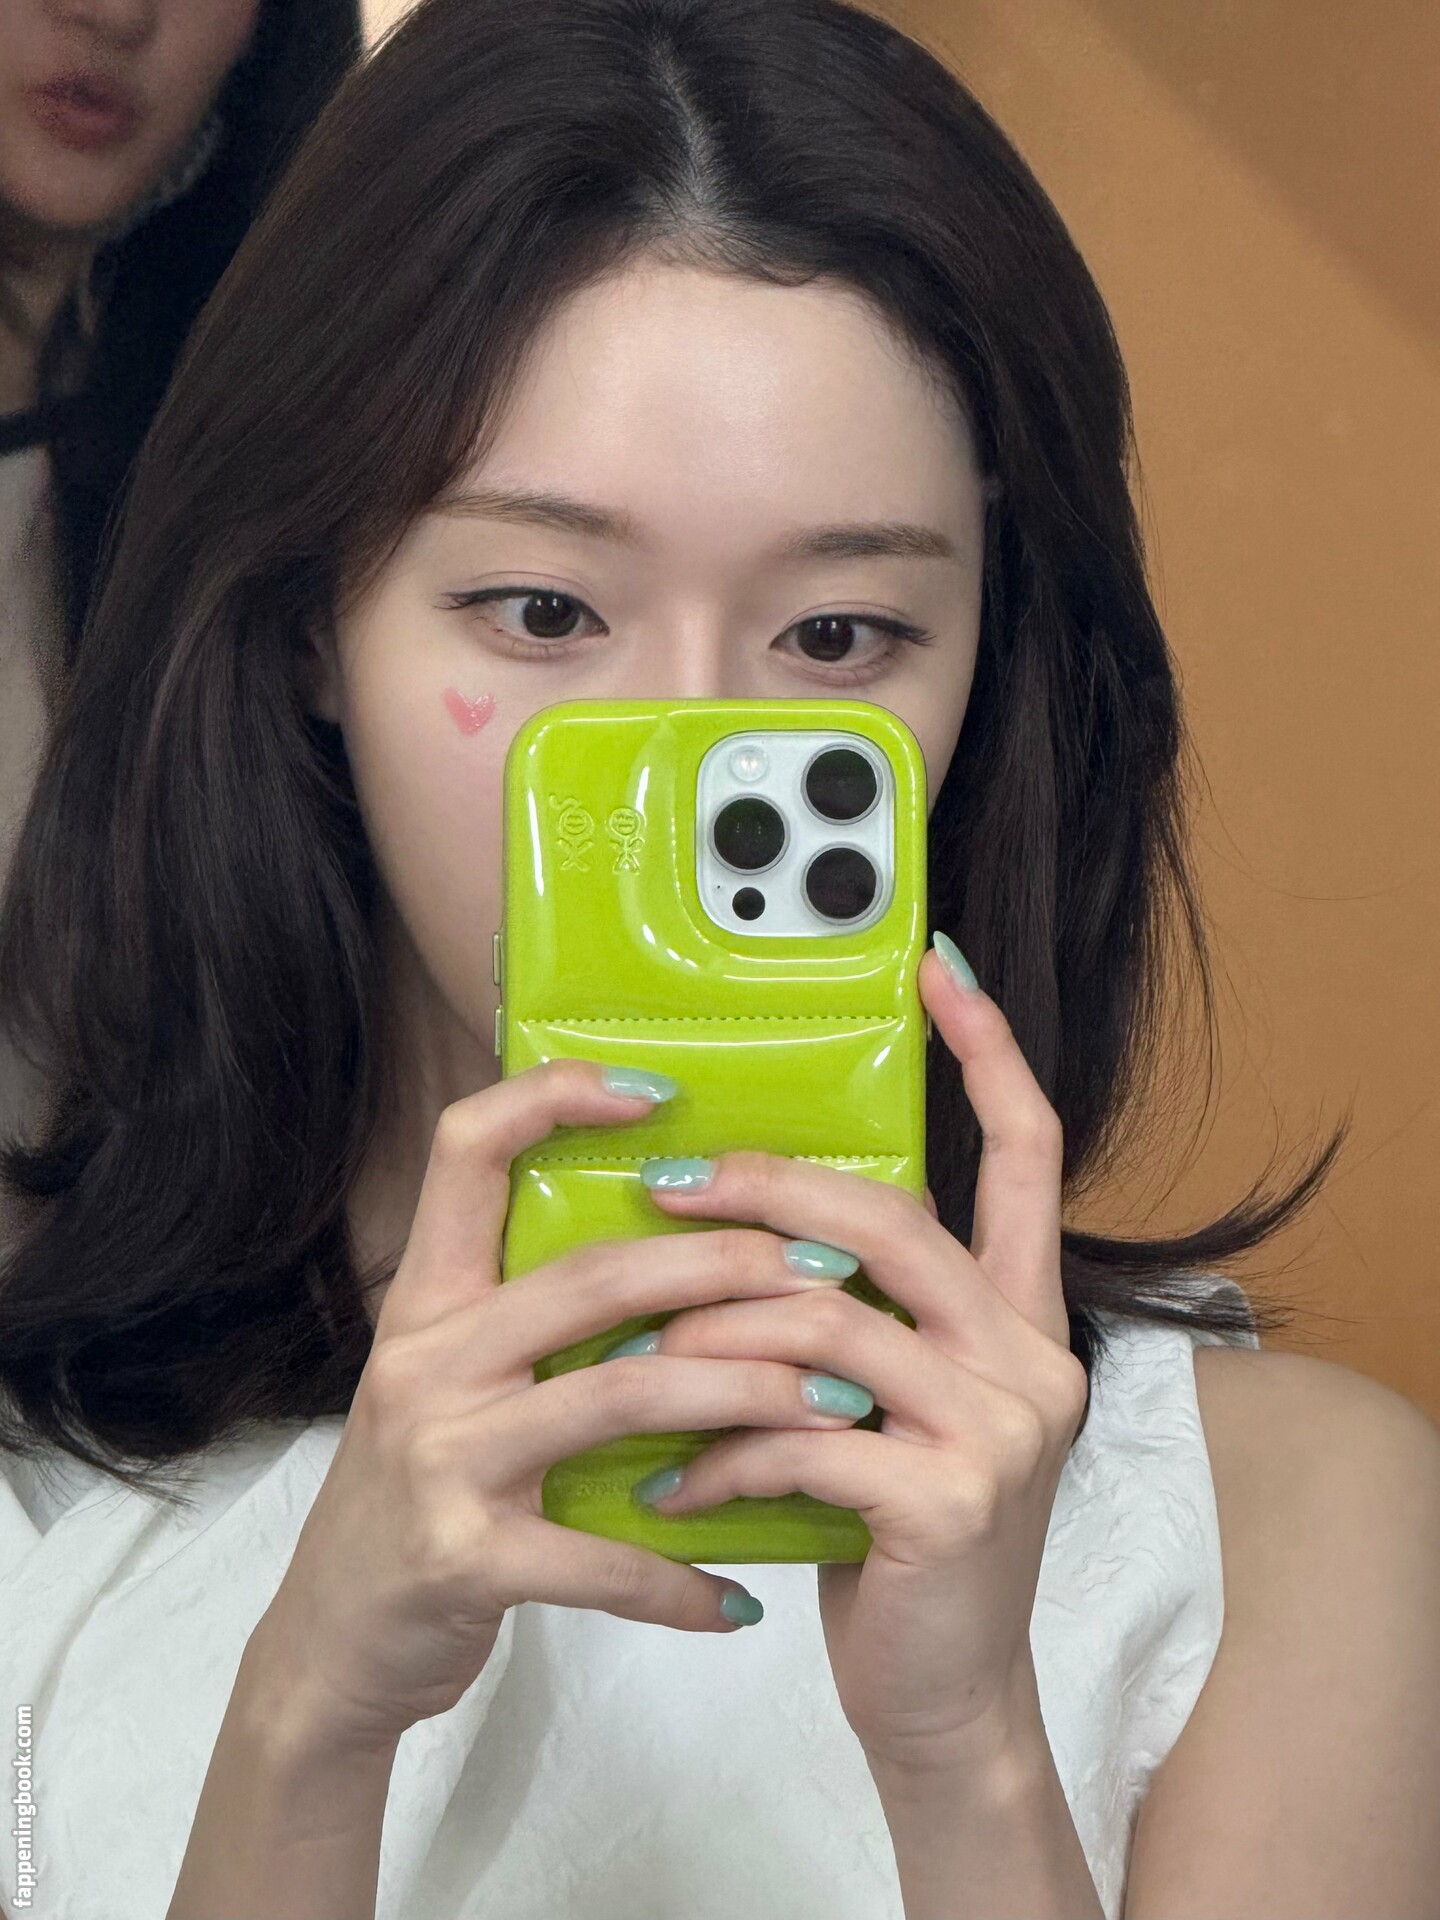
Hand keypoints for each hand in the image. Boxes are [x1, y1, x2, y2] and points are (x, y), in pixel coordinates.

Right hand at [249, 1058, 887, 1756]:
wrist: (331, 1646)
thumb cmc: (417, 1497)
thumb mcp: (450, 1383)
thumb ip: (530, 1317)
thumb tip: (683, 1248)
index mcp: (426, 1299)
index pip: (466, 1148)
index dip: (553, 1098)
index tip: (661, 1091)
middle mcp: (425, 1360)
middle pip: (590, 1274)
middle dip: (724, 1265)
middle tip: (827, 1272)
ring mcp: (439, 1458)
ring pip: (619, 1394)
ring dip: (745, 1395)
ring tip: (836, 1405)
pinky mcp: (462, 1559)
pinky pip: (603, 1559)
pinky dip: (683, 1578)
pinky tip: (746, 1596)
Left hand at [619, 941, 1088, 1779]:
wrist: (944, 1704)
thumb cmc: (898, 1539)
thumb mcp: (899, 1409)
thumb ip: (865, 1314)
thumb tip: (757, 1224)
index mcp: (1021, 1315)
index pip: (1028, 1151)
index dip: (990, 1053)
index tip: (943, 967)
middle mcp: (1032, 1355)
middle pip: (889, 1218)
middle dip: (764, 1189)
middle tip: (664, 1185)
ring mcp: (1000, 1429)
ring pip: (826, 1320)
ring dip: (709, 1338)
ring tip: (632, 1366)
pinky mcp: (947, 1503)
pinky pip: (798, 1435)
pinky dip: (716, 1452)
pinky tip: (667, 1483)